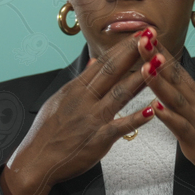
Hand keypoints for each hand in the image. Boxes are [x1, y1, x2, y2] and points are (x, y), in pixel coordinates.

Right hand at [2, 31, 155, 194]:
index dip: (122, 47)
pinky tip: (153, 110)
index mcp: (75, 89)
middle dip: (133, 51)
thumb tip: (93, 64)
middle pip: (112, 70)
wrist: (36, 161)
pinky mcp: (98, 139)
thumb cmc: (47, 133)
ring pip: (120, 93)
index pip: (103, 62)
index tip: (138, 33)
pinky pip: (120, 126)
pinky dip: (136, 118)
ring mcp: (92, 118)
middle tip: (151, 35)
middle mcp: (84, 100)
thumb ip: (80, 82)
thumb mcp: (59, 101)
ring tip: (158, 63)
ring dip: (141, 77)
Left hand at [136, 28, 194, 194]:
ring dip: (159, 82)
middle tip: (142, 37)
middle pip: (173, 76)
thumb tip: (172, 87)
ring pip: (174, 97)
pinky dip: (168, 116)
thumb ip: (187, 99)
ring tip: (145, 65)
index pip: (175, 68)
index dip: (161, 51)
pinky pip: (180, 126)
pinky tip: (155, 107)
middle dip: (156, 57)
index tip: (147, 32)